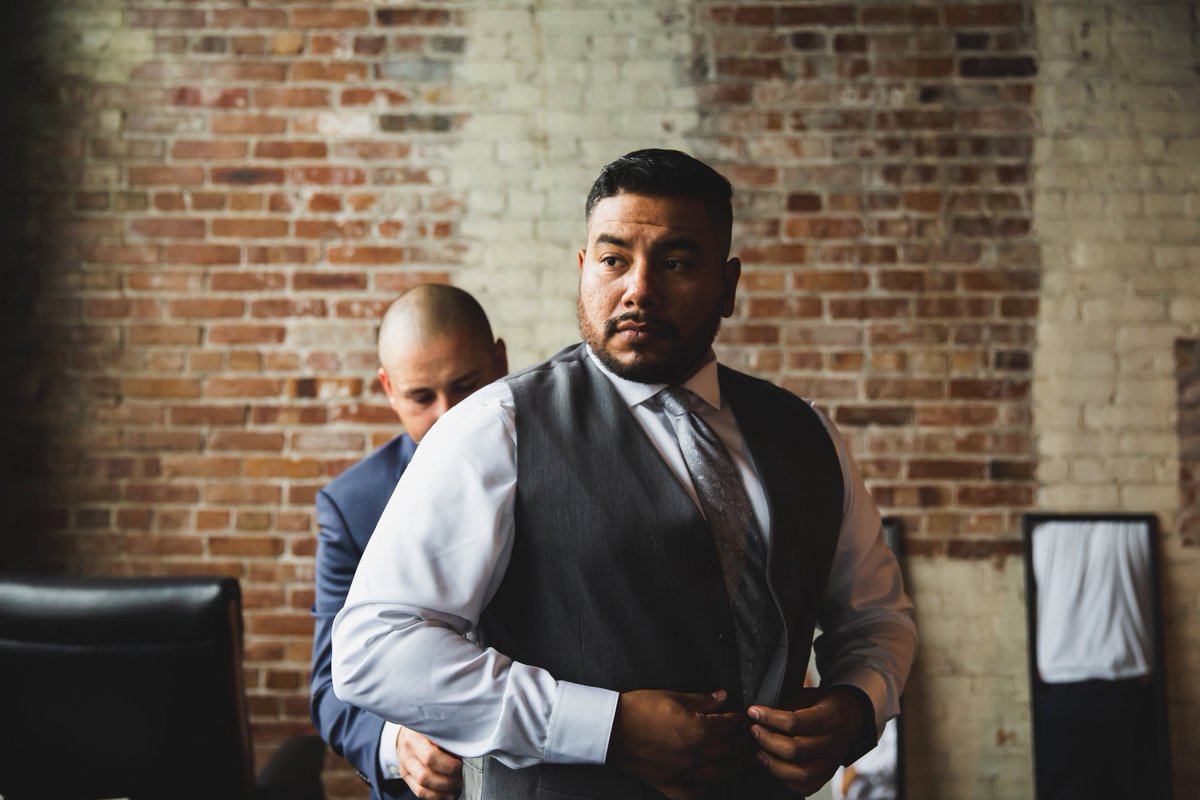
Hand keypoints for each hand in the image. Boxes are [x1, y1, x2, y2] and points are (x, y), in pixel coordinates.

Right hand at [394, 726, 462, 799]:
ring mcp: (404, 763)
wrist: (407, 731)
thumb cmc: (427, 728)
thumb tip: (467, 751)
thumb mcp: (437, 725)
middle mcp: (407, 749)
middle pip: (426, 772)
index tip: (461, 763)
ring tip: (456, 785)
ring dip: (443, 788)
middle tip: (461, 775)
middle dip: (448, 778)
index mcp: (416, 734)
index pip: (431, 755)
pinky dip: (435, 796)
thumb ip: (448, 737)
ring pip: (422, 784)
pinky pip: (419, 791)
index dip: (449, 764)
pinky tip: (448, 794)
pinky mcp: (405, 774)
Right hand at [607, 689, 753, 798]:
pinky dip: (705, 789)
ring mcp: (684, 772)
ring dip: (736, 766)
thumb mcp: (673, 696)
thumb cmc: (638, 710)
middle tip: (752, 737)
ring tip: (743, 760)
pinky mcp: (669, 783)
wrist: (611, 729)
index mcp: (699, 730)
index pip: (730, 726)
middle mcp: (696, 755)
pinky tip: (710, 783)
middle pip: (731, 750)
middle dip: (744, 742)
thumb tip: (721, 697)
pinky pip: (694, 792)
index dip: (740, 720)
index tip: (745, 718)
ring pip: (720, 774)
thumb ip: (702, 700)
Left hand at [748, 687, 865, 796]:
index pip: (795, 722)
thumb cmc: (824, 705)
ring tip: (758, 751)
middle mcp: (833, 744)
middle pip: (795, 750)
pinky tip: (773, 766)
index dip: (769, 717)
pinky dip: (784, 780)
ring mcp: (831, 764)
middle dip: (767, 741)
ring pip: (800, 773)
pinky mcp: (826, 776)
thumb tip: (759, 713)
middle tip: (753, 731)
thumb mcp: (809, 694)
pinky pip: (804, 787)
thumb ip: (787, 704)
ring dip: (773, 764)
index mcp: (830, 718)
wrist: (851, 718)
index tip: (753, 711)